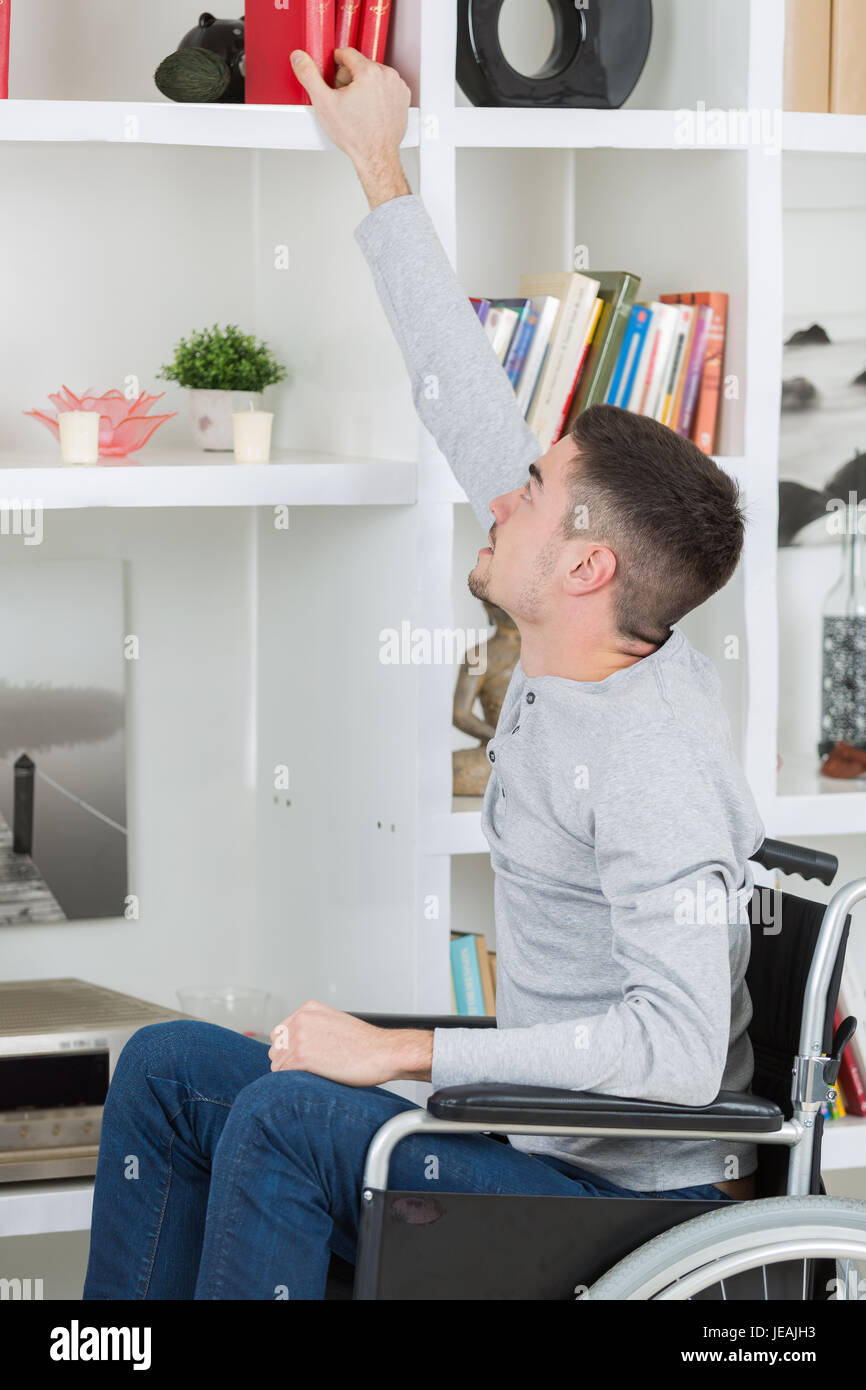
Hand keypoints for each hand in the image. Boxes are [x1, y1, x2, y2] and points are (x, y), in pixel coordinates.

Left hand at [268, 999, 432, 1085]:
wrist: (383, 1052)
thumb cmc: (366, 1044)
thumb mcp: (336, 1024)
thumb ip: (314, 1029)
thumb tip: (298, 1046)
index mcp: (308, 1009)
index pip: (281, 1033)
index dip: (290, 1049)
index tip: (303, 1058)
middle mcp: (301, 1019)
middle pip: (276, 1047)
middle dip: (287, 1060)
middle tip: (308, 1070)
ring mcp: (300, 1037)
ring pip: (278, 1063)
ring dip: (291, 1073)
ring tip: (314, 1076)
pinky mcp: (302, 1057)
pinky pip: (283, 1075)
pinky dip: (294, 1081)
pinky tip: (312, 1080)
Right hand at [290, 46, 411, 207]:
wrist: (376, 157)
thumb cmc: (355, 136)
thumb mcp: (324, 104)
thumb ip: (309, 76)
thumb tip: (299, 58)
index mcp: (369, 72)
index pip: (347, 53)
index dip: (335, 65)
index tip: (333, 77)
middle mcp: (387, 76)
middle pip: (361, 64)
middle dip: (350, 79)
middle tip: (345, 101)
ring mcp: (397, 87)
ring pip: (374, 75)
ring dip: (364, 86)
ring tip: (358, 108)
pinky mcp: (403, 97)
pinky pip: (386, 87)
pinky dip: (378, 95)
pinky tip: (370, 111)